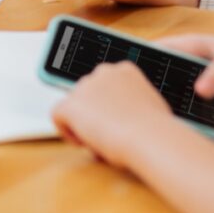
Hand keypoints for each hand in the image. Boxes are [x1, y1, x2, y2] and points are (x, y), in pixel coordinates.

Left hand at [51, 61, 177, 169]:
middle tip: (106, 134)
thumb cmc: (157, 129)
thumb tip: (129, 113)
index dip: (107, 105)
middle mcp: (102, 72)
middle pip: (88, 94)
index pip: (106, 84)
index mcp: (124, 70)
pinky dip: (66, 130)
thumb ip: (135, 102)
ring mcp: (85, 86)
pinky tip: (83, 142)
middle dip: (94, 113)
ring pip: (74, 106)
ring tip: (99, 141)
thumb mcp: (152, 105)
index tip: (115, 120)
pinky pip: (57, 115)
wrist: (149, 136)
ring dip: (82, 123)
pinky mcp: (70, 104)